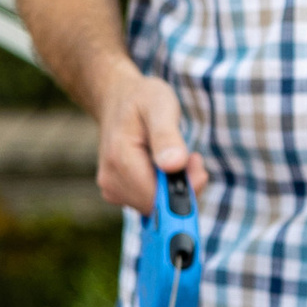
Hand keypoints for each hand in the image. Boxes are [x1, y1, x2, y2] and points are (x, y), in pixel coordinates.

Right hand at [93, 63, 205, 214]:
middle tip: (190, 156)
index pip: (158, 199)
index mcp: (121, 161)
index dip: (184, 188)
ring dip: (175, 187)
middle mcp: (112, 182)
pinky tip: (165, 166)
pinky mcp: (118, 193)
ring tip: (177, 155)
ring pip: (156, 207)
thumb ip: (166, 136)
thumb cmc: (142, 99)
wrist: (118, 99)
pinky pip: (149, 203)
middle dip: (182, 186)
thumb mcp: (159, 106)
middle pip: (158, 207)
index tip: (194, 160)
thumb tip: (174, 166)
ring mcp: (112, 190)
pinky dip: (164, 189)